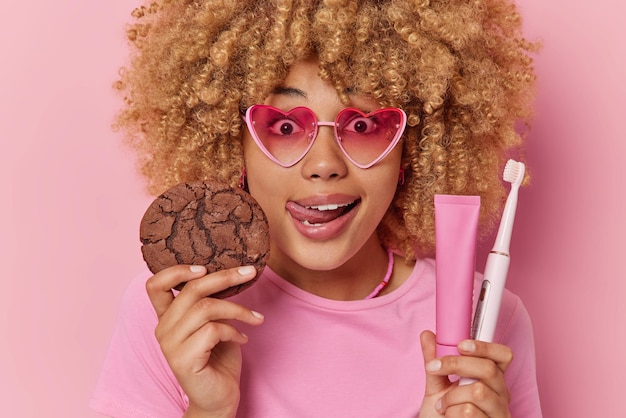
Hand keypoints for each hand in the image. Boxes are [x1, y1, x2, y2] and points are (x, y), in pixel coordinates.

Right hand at [146, 265, 264, 417]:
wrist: (218, 398)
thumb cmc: (218, 358)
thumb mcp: (213, 323)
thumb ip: (210, 303)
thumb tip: (231, 273)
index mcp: (167, 317)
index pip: (155, 285)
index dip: (176, 271)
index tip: (204, 267)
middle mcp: (163, 329)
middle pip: (191, 289)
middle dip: (225, 277)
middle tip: (250, 272)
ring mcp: (170, 345)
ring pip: (206, 308)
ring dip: (238, 309)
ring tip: (255, 318)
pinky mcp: (183, 359)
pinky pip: (213, 330)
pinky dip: (234, 331)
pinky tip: (243, 338)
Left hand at [418, 330, 512, 417]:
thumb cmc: (442, 415)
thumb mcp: (436, 386)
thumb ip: (434, 361)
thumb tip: (427, 334)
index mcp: (492, 378)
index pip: (502, 355)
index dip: (484, 347)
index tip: (460, 345)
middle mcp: (501, 394)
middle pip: (488, 369)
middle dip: (455, 364)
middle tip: (434, 368)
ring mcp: (499, 413)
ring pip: (478, 391)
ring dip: (451, 397)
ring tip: (443, 405)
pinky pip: (471, 412)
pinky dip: (452, 413)